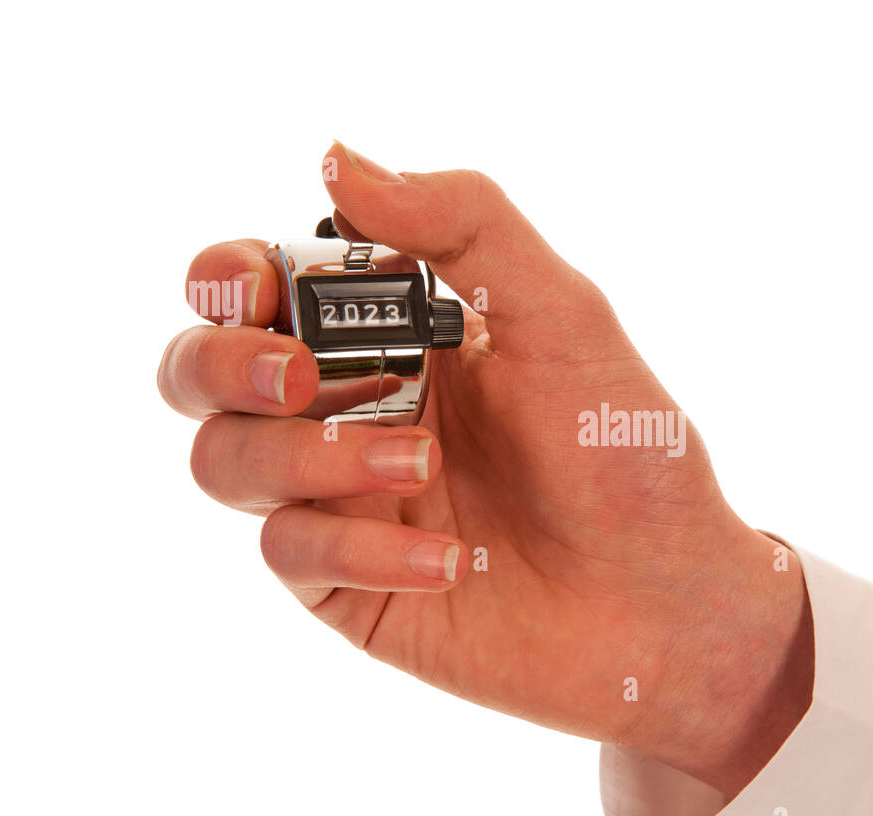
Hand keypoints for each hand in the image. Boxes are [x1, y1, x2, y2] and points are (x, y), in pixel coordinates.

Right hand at [158, 144, 812, 796]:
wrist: (670, 597)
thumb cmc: (626, 452)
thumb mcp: (563, 316)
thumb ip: (464, 226)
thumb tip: (340, 161)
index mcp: (392, 337)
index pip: (258, 289)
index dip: (228, 275)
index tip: (257, 285)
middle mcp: (352, 412)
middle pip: (203, 372)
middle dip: (223, 362)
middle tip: (296, 376)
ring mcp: (344, 503)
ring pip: (226, 462)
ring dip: (308, 457)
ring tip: (419, 466)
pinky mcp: (352, 587)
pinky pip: (291, 554)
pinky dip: (361, 549)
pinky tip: (447, 559)